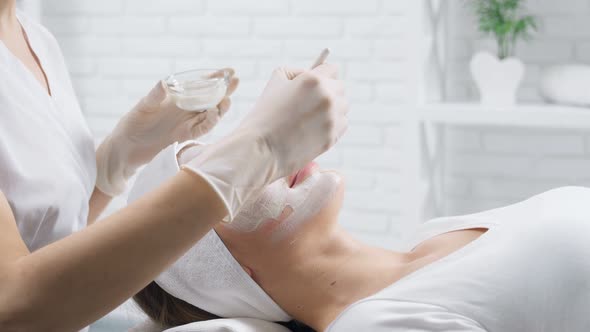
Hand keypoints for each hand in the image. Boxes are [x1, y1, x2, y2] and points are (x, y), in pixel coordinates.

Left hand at [95, 69, 239, 195]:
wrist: (125, 149)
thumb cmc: (131, 124)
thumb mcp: (142, 107)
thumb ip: (155, 96)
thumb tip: (165, 84)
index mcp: (176, 98)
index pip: (199, 85)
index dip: (214, 78)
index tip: (228, 70)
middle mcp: (184, 110)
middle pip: (210, 98)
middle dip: (224, 90)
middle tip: (235, 81)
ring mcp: (186, 123)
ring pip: (209, 114)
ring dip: (220, 107)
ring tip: (227, 100)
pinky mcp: (184, 137)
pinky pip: (201, 129)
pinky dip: (209, 123)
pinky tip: (214, 115)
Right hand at [181, 64, 348, 219]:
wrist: (260, 150)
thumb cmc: (264, 115)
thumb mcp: (275, 82)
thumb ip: (296, 72)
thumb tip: (311, 73)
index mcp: (313, 80)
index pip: (332, 68)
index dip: (323, 74)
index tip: (318, 81)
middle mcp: (328, 97)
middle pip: (340, 88)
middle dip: (328, 92)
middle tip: (310, 102)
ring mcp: (332, 118)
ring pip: (343, 107)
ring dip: (331, 109)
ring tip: (309, 117)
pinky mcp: (333, 137)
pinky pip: (341, 124)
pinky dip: (331, 125)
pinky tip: (313, 129)